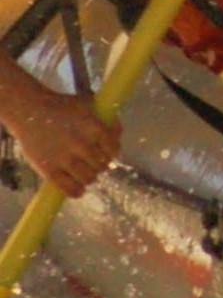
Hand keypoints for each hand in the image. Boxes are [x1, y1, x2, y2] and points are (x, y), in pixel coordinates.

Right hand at [0, 69, 118, 198]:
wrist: (29, 111)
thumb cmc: (61, 107)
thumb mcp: (89, 105)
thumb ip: (107, 120)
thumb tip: (118, 136)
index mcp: (94, 128)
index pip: (113, 150)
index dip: (111, 152)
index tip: (106, 153)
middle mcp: (82, 144)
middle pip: (102, 165)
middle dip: (100, 164)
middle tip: (93, 163)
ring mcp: (64, 158)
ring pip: (88, 178)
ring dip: (90, 178)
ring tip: (85, 174)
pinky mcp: (48, 169)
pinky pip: (68, 188)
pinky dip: (76, 191)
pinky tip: (78, 189)